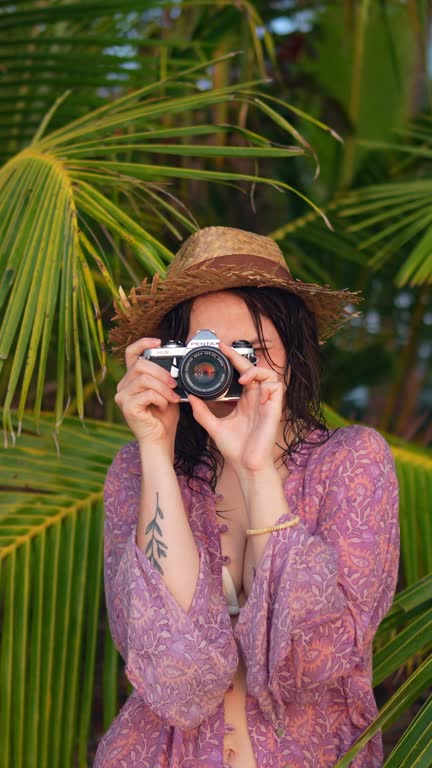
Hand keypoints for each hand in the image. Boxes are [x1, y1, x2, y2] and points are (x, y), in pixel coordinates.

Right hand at [115, 337, 180, 450]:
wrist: (161, 439)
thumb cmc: (163, 417)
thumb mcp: (166, 391)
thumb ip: (164, 377)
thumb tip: (174, 364)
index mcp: (131, 379)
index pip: (130, 353)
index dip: (143, 343)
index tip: (158, 341)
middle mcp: (122, 386)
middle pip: (140, 365)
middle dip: (162, 372)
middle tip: (174, 384)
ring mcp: (122, 397)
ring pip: (145, 379)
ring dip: (164, 388)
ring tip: (173, 397)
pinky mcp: (127, 407)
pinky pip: (147, 393)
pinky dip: (161, 398)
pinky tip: (164, 406)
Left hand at [188, 342, 284, 472]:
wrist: (246, 465)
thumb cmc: (235, 449)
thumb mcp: (214, 426)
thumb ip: (203, 412)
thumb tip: (191, 397)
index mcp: (244, 402)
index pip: (240, 374)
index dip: (232, 360)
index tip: (220, 349)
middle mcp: (256, 400)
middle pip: (253, 370)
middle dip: (239, 357)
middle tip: (224, 350)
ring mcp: (266, 404)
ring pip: (268, 374)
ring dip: (254, 371)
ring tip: (241, 378)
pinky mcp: (274, 409)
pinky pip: (276, 386)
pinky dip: (266, 383)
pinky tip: (253, 390)